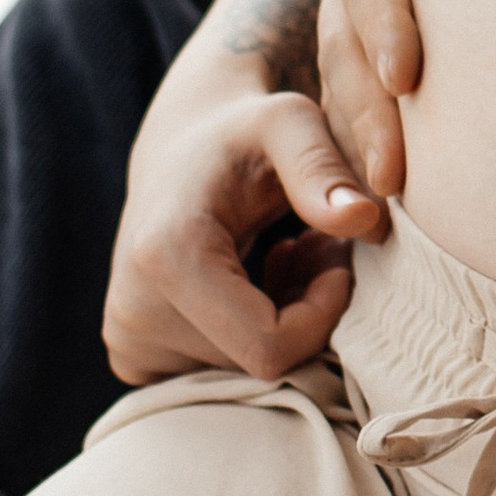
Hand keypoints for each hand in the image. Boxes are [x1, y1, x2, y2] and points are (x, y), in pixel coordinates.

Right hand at [103, 62, 383, 383]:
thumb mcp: (289, 123)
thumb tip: (367, 221)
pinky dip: (255, 333)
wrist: (182, 149)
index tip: (338, 256)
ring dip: (287, 319)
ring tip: (290, 253)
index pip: (270, 346)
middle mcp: (132, 312)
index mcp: (165, 257)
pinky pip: (220, 372)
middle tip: (319, 245)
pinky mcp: (134, 356)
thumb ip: (323, 167)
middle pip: (259, 362)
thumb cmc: (244, 130)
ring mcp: (128, 341)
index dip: (324, 312)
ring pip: (245, 369)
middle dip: (308, 310)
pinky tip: (258, 279)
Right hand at [315, 0, 495, 197]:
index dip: (385, 13)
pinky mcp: (367, 11)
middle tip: (389, 183)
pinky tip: (398, 191)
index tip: (409, 72)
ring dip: (361, 135)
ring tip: (384, 207)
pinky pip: (359, 75)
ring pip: (345, 69)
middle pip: (347, 36)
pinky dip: (370, 128)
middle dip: (366, 109)